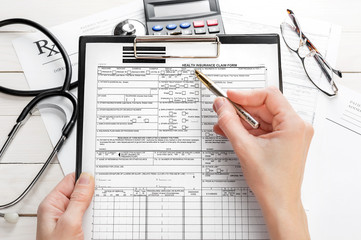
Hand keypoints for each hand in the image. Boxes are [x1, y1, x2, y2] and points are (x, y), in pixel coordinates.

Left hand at [37, 173, 94, 239]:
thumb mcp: (69, 223)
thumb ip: (78, 199)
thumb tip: (86, 178)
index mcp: (52, 205)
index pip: (70, 181)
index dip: (85, 177)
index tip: (99, 175)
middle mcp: (59, 211)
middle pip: (81, 193)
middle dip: (93, 195)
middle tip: (102, 198)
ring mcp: (69, 221)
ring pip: (88, 206)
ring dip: (96, 209)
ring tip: (100, 215)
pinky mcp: (76, 229)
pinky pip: (90, 218)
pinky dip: (97, 219)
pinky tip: (100, 223)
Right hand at [213, 87, 312, 239]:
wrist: (278, 203)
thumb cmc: (272, 182)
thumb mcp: (244, 147)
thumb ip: (229, 122)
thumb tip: (221, 106)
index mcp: (293, 124)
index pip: (268, 96)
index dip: (245, 94)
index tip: (229, 97)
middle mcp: (296, 126)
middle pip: (264, 106)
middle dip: (240, 109)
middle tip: (222, 110)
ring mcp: (290, 134)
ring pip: (261, 117)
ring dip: (241, 120)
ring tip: (223, 124)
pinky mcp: (283, 141)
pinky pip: (263, 128)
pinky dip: (247, 129)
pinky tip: (232, 131)